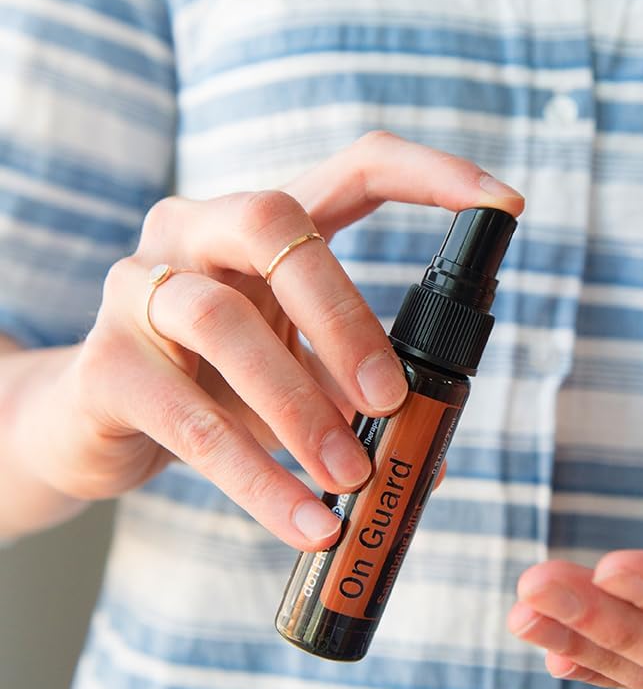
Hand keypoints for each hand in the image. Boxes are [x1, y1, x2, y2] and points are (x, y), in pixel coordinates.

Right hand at [31, 132, 522, 548]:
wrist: (93, 420)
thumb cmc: (214, 382)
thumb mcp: (293, 372)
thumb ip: (353, 395)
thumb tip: (433, 456)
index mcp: (262, 224)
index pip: (353, 167)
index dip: (431, 175)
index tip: (504, 205)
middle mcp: (194, 231)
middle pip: (272, 223)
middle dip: (344, 313)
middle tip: (392, 400)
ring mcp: (138, 287)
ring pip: (222, 321)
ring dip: (302, 407)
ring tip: (352, 476)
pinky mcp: (105, 366)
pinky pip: (188, 419)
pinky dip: (257, 478)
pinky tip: (305, 521)